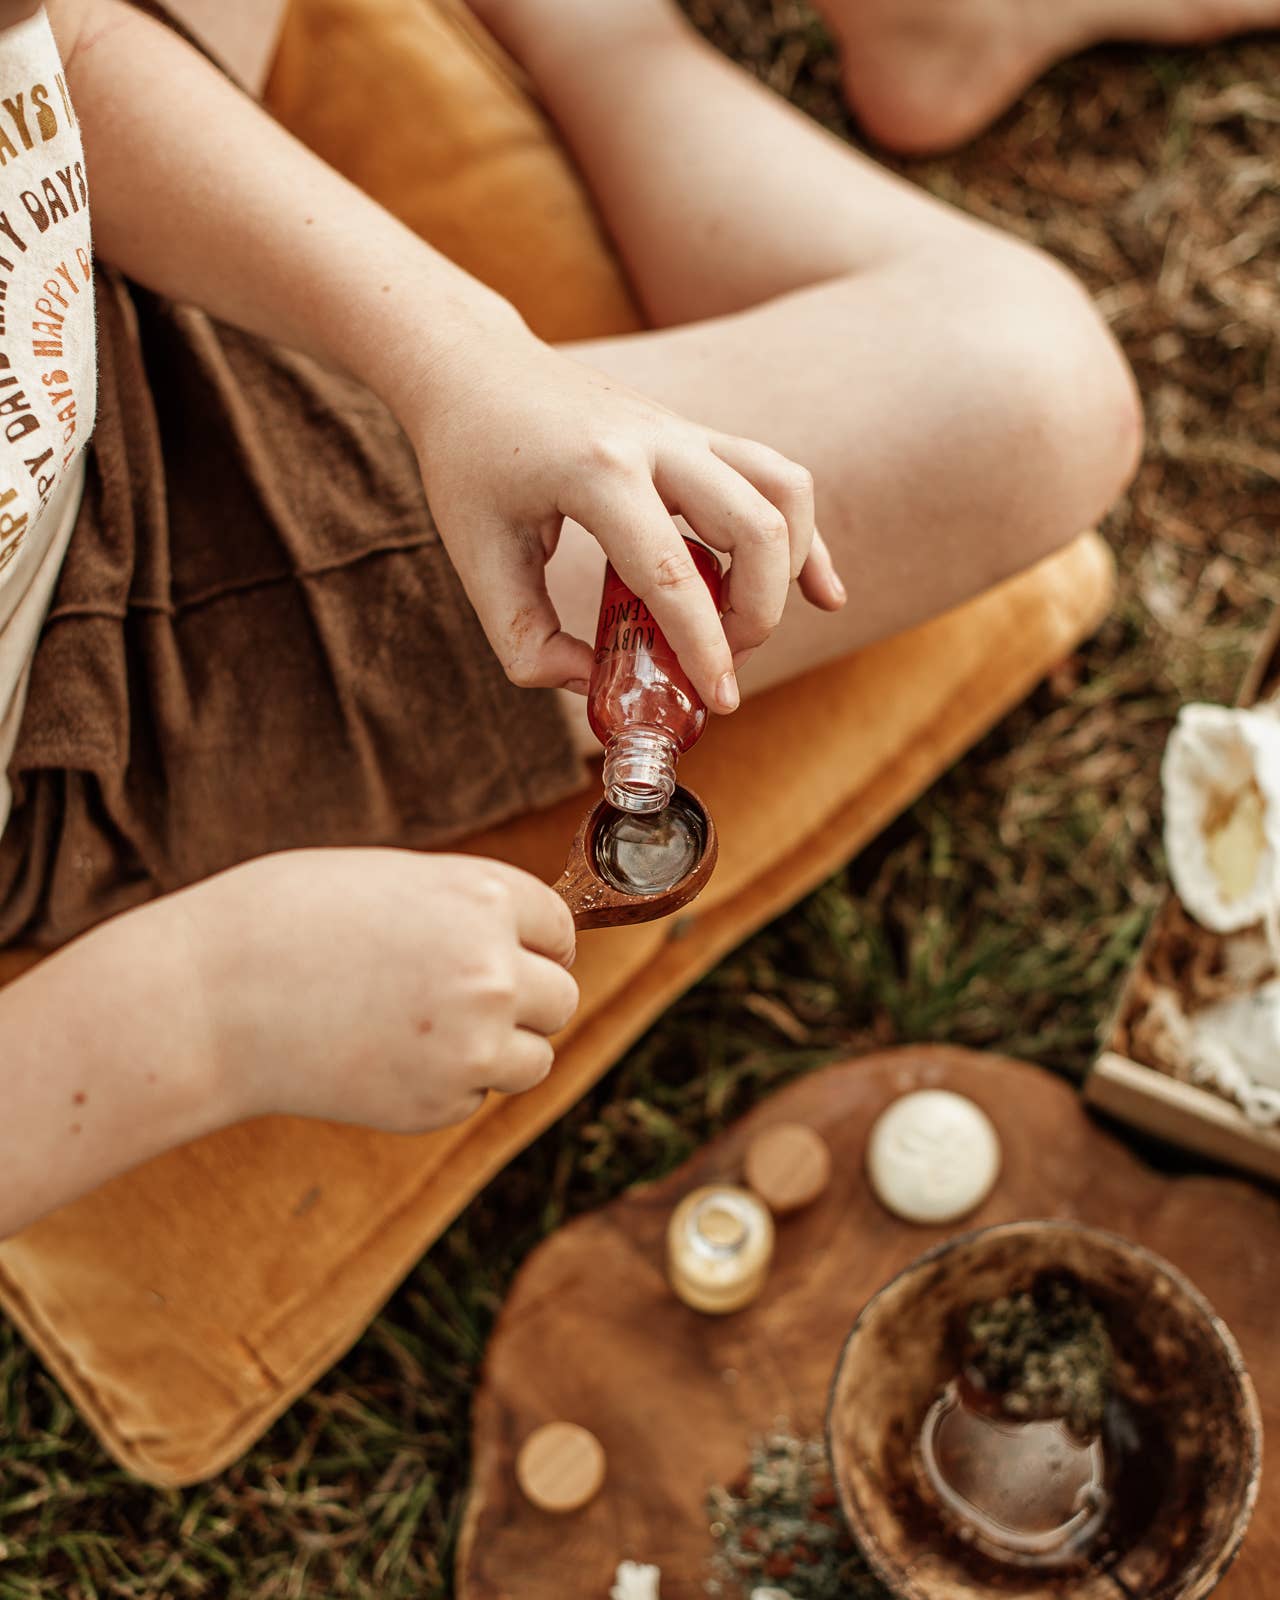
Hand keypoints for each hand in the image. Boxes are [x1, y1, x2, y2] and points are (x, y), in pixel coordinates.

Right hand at [182, 849, 578, 1132]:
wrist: (210, 999)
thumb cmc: (288, 921)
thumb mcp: (394, 882)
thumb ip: (467, 909)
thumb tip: (526, 940)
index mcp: (483, 898)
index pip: (559, 929)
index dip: (535, 944)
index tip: (516, 954)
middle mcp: (493, 970)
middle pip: (559, 997)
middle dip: (524, 999)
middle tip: (462, 997)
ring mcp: (471, 1043)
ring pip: (536, 1056)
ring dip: (500, 1048)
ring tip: (425, 1028)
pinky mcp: (439, 1103)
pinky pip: (478, 1095)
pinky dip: (448, 1083)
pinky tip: (386, 1056)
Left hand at [410, 322, 845, 710]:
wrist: (476, 368)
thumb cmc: (471, 462)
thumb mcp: (477, 557)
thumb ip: (524, 637)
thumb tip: (588, 685)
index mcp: (598, 471)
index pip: (672, 575)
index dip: (703, 648)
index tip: (720, 700)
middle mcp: (656, 441)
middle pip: (757, 527)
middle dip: (758, 612)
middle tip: (720, 661)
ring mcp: (685, 431)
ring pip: (784, 490)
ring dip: (789, 567)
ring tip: (749, 624)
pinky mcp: (698, 435)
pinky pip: (777, 477)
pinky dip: (808, 536)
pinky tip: (822, 591)